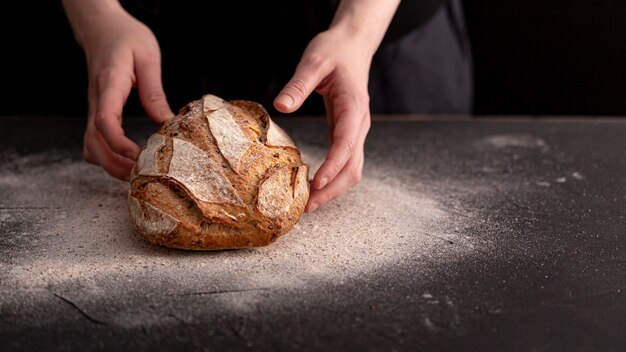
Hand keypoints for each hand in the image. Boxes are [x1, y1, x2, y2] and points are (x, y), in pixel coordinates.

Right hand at [62, 1, 173, 179]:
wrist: (101, 27)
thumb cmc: (125, 37)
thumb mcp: (148, 58)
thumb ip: (155, 92)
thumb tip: (167, 123)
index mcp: (109, 85)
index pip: (104, 120)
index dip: (118, 143)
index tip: (137, 155)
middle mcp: (96, 100)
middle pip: (93, 142)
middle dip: (114, 164)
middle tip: (141, 175)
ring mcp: (93, 108)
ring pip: (90, 146)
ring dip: (109, 164)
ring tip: (136, 173)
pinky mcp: (97, 112)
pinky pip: (94, 141)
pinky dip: (106, 157)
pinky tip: (126, 161)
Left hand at [274, 28, 371, 211]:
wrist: (352, 46)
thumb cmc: (334, 52)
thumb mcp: (314, 61)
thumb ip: (298, 84)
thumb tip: (281, 106)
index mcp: (353, 107)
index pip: (346, 143)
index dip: (333, 166)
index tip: (316, 184)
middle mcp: (359, 124)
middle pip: (353, 167)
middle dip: (332, 190)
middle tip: (306, 207)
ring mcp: (357, 131)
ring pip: (353, 169)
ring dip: (334, 189)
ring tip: (308, 204)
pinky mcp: (349, 133)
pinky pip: (346, 163)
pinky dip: (333, 179)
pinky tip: (314, 186)